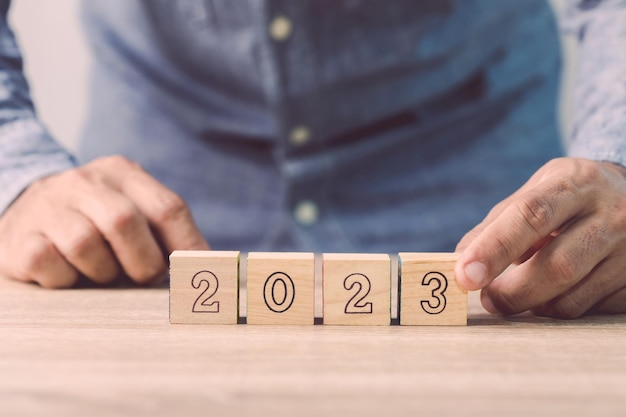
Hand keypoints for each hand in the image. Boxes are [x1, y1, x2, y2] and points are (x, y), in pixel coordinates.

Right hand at [0, 156, 208, 287]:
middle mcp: (84, 181)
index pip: (168, 208)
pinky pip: (51, 265)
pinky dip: (67, 280)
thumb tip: (211, 269)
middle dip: (143, 262)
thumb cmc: (96, 222)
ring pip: (86, 245)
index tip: (199, 274)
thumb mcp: (132, 212)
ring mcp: (48, 206)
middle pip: (126, 223)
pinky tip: (68, 273)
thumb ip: (167, 233)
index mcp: (123, 173)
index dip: (189, 246)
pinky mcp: (20, 237)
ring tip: (100, 271)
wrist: (27, 213)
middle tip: (143, 277)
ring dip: (102, 273)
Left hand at [455, 157, 625, 317]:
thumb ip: (496, 224)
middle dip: (512, 292)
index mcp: (576, 183)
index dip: (494, 249)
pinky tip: (557, 290)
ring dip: (534, 305)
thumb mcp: (535, 192)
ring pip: (572, 299)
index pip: (531, 216)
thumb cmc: (569, 197)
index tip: (464, 276)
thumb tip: (458, 261)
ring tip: (521, 293)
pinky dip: (560, 308)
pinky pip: (589, 310)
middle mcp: (613, 214)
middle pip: (557, 266)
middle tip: (488, 300)